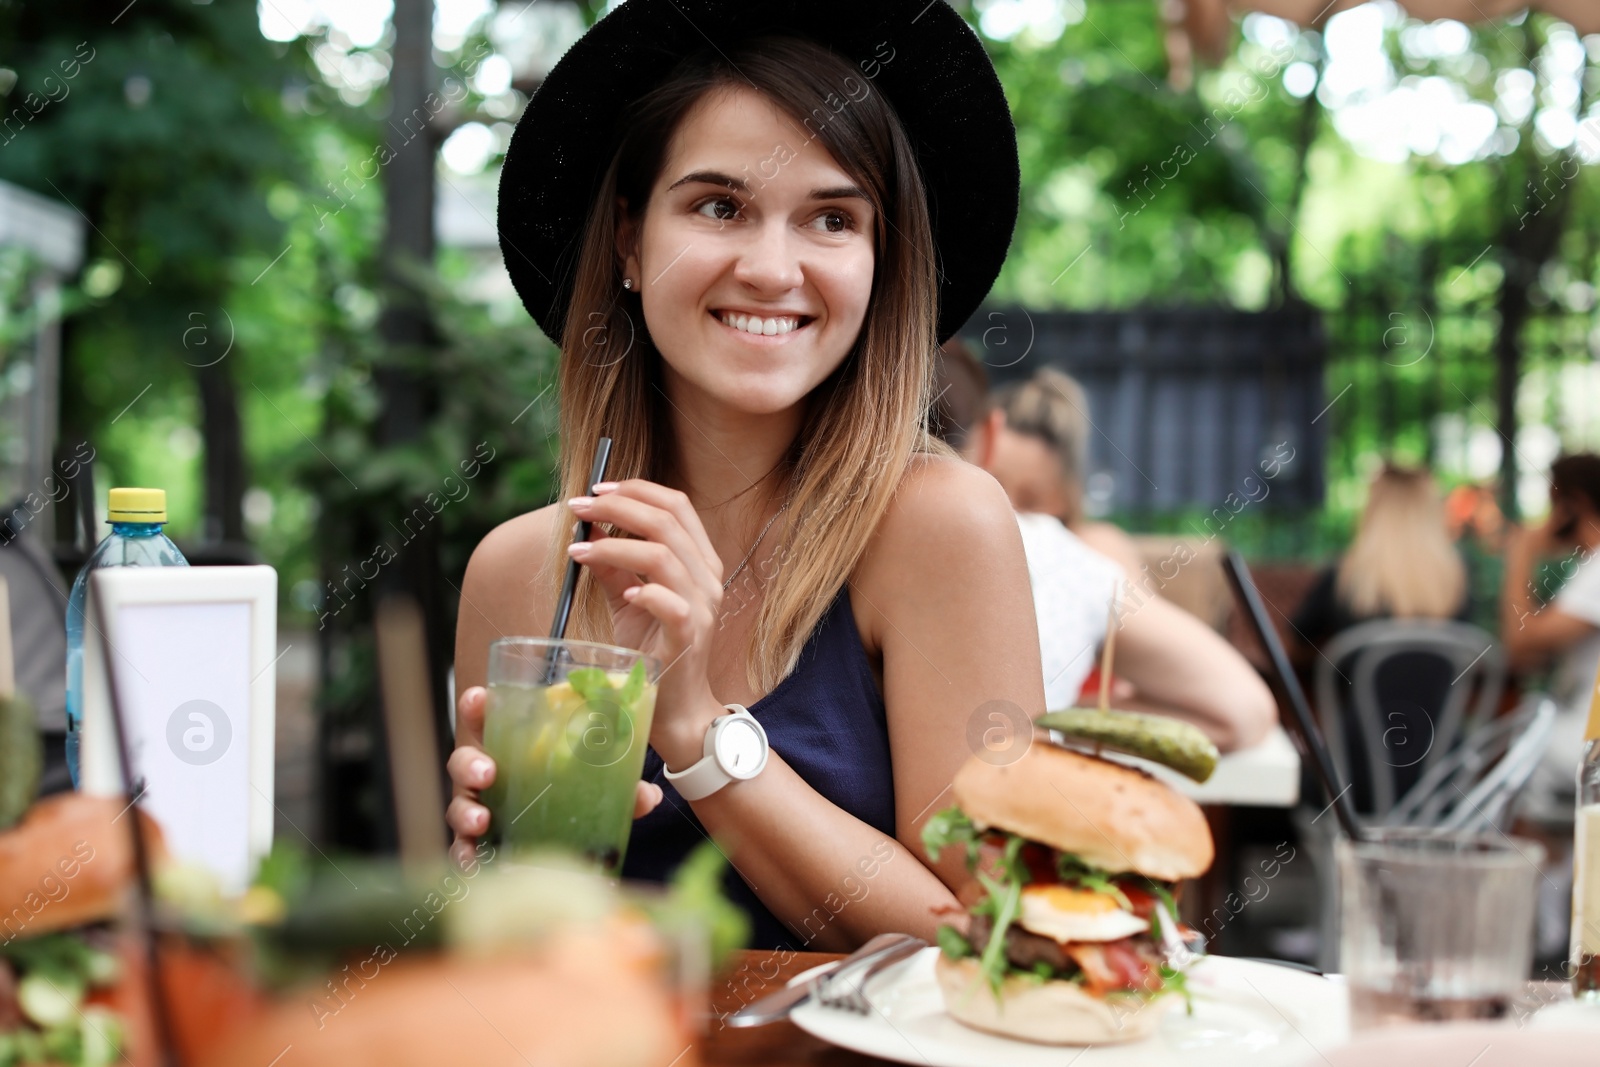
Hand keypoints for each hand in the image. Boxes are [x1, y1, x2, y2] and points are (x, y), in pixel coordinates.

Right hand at [445, 686, 664, 868]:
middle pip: (464, 762)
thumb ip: (622, 786)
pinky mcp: (481, 844)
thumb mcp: (600, 784)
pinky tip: (474, 863)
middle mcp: (490, 775)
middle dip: (470, 764)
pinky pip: (465, 849)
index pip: (487, 719)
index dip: (476, 707)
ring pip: (459, 806)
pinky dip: (466, 856)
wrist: (570, 841)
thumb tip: (647, 795)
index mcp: (513, 747)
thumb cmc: (575, 793)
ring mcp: (481, 809)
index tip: (479, 699)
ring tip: (482, 822)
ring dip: (465, 813)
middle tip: (488, 772)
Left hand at [566, 480, 727, 765]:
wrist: (675, 706)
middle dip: (618, 507)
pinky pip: (671, 603)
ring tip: (579, 549)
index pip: (677, 505)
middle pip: (667, 521)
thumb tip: (584, 531)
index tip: (597, 490)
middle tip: (579, 509)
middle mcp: (707, 578)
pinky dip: (642, 591)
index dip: (637, 489)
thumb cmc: (653, 650)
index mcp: (699, 561)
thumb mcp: (627, 599)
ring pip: (663, 556)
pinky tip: (620, 592)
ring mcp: (702, 607)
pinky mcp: (690, 636)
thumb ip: (613, 565)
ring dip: (614, 545)